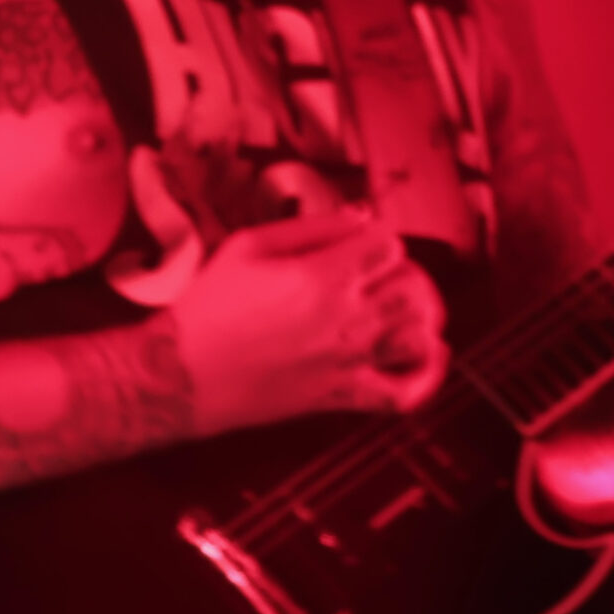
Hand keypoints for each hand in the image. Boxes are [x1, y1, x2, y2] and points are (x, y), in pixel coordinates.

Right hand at [165, 208, 449, 436]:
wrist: (183, 375)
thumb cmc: (210, 305)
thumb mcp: (249, 245)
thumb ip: (313, 226)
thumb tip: (363, 215)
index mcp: (323, 276)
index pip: (388, 243)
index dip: (378, 237)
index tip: (359, 244)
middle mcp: (346, 319)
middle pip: (412, 284)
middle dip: (401, 272)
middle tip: (377, 274)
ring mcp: (349, 362)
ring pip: (419, 333)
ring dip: (418, 313)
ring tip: (398, 306)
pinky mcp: (344, 397)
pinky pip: (405, 394)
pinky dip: (427, 375)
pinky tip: (429, 352)